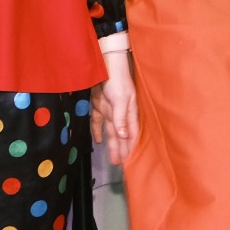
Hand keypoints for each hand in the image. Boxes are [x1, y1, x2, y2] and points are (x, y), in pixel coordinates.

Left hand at [94, 49, 139, 166]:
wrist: (104, 63)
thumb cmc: (118, 80)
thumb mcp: (122, 99)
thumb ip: (121, 118)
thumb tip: (124, 136)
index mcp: (129, 113)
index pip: (131, 135)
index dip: (131, 149)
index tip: (131, 163)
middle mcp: (120, 115)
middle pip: (121, 137)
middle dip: (122, 151)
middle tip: (122, 167)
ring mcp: (109, 110)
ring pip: (111, 133)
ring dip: (112, 146)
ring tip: (113, 160)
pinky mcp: (98, 106)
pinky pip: (98, 122)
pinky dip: (98, 132)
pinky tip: (99, 142)